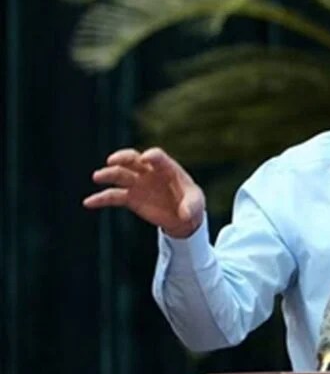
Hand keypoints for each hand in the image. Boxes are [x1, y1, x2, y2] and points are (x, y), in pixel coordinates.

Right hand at [84, 147, 204, 237]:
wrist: (183, 217)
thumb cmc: (191, 203)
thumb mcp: (196, 204)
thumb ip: (191, 206)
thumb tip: (185, 214)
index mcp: (167, 168)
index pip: (157, 157)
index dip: (151, 156)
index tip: (145, 158)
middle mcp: (149, 172)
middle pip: (133, 160)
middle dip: (123, 158)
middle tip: (112, 160)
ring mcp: (138, 184)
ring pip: (120, 175)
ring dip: (108, 174)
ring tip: (97, 177)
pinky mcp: (131, 198)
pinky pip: (113, 196)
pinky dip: (101, 199)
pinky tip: (89, 202)